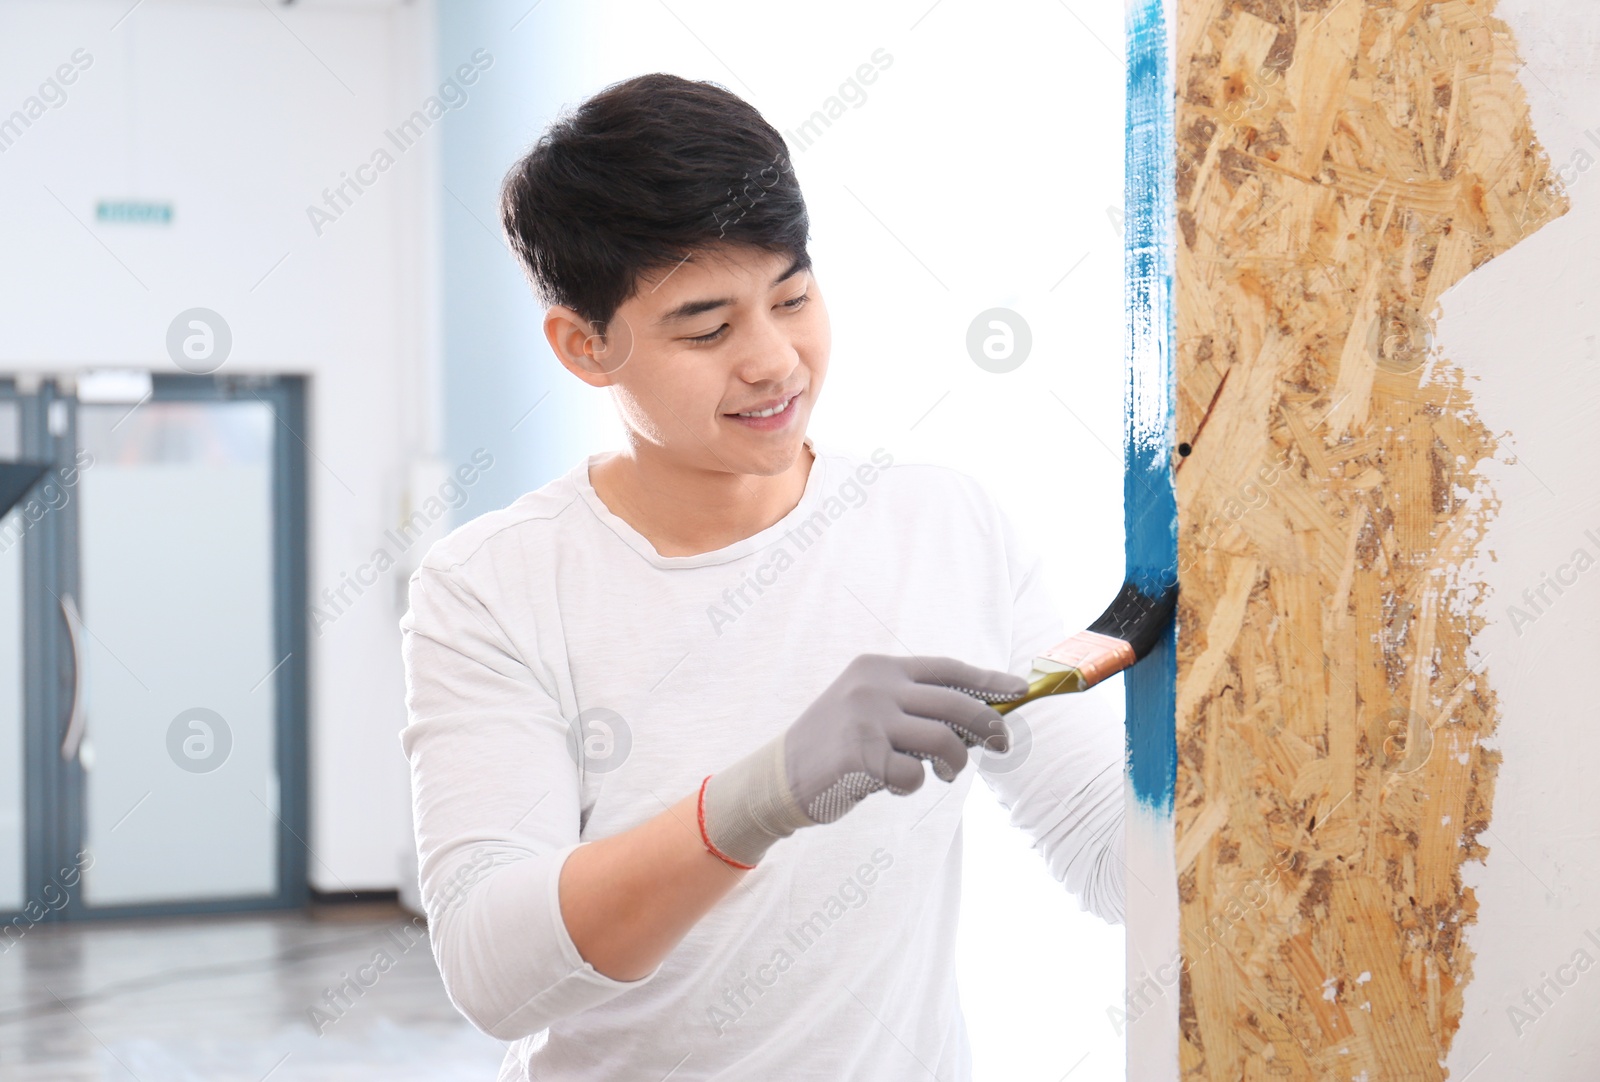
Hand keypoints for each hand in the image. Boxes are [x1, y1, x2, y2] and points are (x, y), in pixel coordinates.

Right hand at [699, 654, 1026, 866]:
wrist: (778, 776)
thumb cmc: (836, 744)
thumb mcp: (868, 707)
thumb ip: (914, 705)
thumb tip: (981, 719)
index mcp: (879, 668)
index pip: (948, 669)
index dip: (989, 680)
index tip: (1020, 689)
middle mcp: (875, 686)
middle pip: (956, 703)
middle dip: (990, 726)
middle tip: (1002, 746)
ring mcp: (867, 719)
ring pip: (944, 741)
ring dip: (955, 763)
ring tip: (946, 772)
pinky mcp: (861, 756)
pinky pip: (914, 776)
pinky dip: (912, 785)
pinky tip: (891, 783)